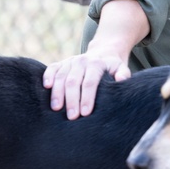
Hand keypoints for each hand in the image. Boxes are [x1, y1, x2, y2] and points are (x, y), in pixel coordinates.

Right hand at [43, 0, 149, 119]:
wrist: (103, 52)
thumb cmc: (112, 66)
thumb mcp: (122, 68)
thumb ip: (123, 74)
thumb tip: (121, 79)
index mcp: (96, 64)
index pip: (90, 82)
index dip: (87, 98)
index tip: (85, 113)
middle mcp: (81, 61)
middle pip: (73, 81)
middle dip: (72, 100)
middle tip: (71, 117)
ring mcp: (70, 61)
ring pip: (61, 76)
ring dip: (57, 93)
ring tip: (56, 109)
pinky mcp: (61, 63)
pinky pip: (52, 68)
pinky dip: (47, 76)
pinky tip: (46, 88)